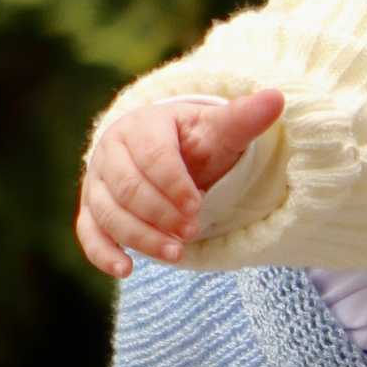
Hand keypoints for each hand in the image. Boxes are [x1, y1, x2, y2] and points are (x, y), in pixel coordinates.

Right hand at [75, 88, 284, 276]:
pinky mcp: (93, 210)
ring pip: (109, 213)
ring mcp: (98, 183)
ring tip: (176, 254)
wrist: (171, 153)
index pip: (151, 155)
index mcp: (142, 125)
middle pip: (127, 188)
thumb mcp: (220, 130)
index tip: (198, 205)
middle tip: (192, 232)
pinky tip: (125, 269)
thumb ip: (243, 118)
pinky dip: (102, 253)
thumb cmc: (197, 142)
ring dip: (140, 237)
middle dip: (160, 214)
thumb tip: (276, 97)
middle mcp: (111, 152)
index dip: (173, 183)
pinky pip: (89, 233)